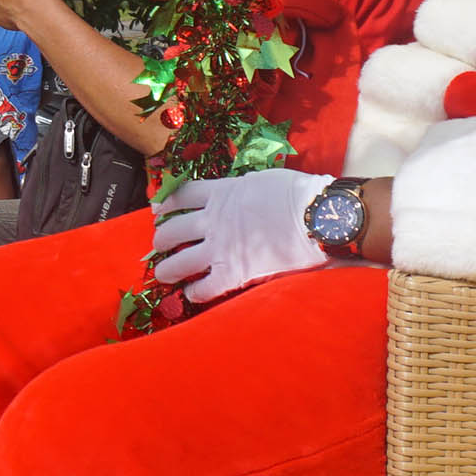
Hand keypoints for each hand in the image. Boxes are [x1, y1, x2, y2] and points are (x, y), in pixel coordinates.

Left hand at [149, 168, 334, 305]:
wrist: (316, 215)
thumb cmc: (297, 194)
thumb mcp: (260, 181)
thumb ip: (241, 191)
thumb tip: (239, 195)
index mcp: (222, 193)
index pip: (182, 195)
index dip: (167, 202)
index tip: (159, 209)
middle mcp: (214, 220)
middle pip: (172, 230)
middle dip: (162, 239)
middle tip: (160, 244)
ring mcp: (221, 247)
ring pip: (179, 262)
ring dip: (167, 268)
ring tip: (164, 273)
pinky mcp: (234, 272)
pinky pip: (205, 287)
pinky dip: (195, 292)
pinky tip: (192, 294)